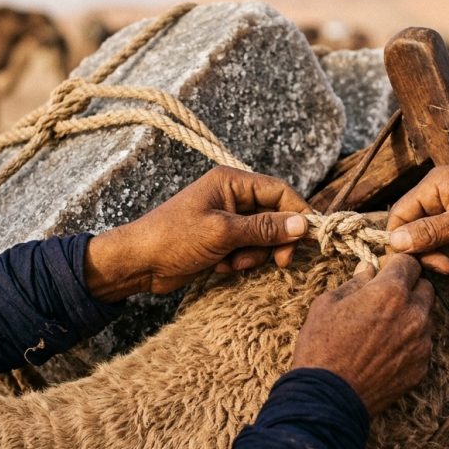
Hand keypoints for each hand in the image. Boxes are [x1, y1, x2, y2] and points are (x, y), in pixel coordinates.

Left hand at [84, 166, 310, 300]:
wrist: (139, 263)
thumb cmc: (174, 238)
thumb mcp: (223, 232)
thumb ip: (265, 228)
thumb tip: (303, 224)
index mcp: (231, 181)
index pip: (279, 192)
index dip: (297, 214)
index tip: (309, 239)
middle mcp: (232, 196)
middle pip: (275, 216)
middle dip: (275, 241)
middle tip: (279, 262)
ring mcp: (227, 219)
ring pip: (263, 237)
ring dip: (255, 254)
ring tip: (233, 263)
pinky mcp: (222, 241)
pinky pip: (248, 250)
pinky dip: (241, 261)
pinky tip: (222, 267)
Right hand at [292, 254, 433, 414]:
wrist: (327, 397)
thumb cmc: (320, 347)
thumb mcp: (327, 304)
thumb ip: (354, 282)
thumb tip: (368, 270)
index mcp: (389, 292)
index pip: (410, 262)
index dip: (395, 264)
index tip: (384, 271)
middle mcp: (413, 314)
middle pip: (425, 287)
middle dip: (408, 287)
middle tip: (385, 298)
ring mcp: (421, 342)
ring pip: (426, 316)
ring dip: (411, 314)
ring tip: (383, 327)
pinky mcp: (421, 366)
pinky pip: (422, 343)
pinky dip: (409, 341)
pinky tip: (385, 349)